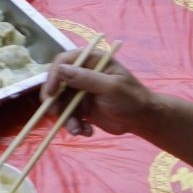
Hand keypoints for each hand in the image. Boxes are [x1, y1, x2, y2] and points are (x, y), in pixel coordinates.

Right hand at [41, 52, 155, 137]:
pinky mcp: (82, 108)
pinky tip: (87, 131)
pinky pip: (69, 115)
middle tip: (55, 113)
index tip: (50, 93)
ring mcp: (81, 91)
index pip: (63, 62)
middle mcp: (83, 73)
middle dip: (55, 101)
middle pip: (58, 83)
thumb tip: (61, 69)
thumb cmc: (131, 98)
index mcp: (91, 61)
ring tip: (78, 130)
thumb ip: (86, 78)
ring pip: (62, 103)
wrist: (142, 120)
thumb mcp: (110, 87)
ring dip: (67, 118)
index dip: (53, 75)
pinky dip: (74, 125)